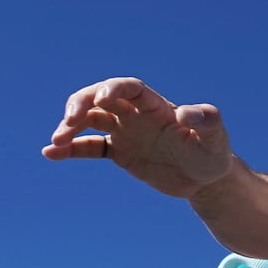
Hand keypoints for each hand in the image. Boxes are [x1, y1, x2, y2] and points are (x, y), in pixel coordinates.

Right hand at [43, 77, 234, 197]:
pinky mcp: (120, 152)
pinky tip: (51, 154)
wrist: (206, 179)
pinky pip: (90, 147)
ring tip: (57, 141)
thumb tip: (185, 114)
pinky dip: (71, 149)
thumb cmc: (213, 153)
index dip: (114, 88)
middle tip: (70, 119)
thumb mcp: (215, 138)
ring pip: (90, 120)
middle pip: (100, 98)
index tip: (102, 98)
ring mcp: (126, 132)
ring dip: (70, 126)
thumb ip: (205, 121)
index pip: (130, 88)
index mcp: (156, 106)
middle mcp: (136, 114)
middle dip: (81, 103)